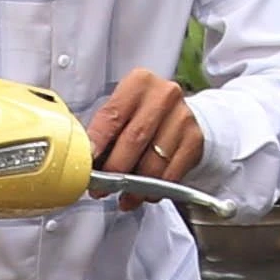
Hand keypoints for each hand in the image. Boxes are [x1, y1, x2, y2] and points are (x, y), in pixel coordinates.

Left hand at [85, 70, 206, 202]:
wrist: (177, 113)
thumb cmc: (139, 114)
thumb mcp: (120, 110)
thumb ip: (103, 130)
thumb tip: (84, 159)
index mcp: (139, 83)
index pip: (113, 116)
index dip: (98, 142)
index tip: (87, 163)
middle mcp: (164, 95)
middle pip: (135, 139)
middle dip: (115, 169)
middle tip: (100, 188)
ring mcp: (183, 117)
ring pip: (154, 161)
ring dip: (135, 186)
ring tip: (124, 197)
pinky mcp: (195, 140)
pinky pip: (172, 173)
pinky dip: (155, 189)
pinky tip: (144, 194)